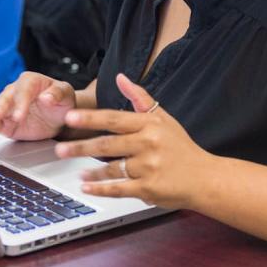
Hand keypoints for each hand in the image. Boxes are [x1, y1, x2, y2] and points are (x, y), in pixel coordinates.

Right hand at [0, 71, 75, 140]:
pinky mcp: (4, 121)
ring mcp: (8, 107)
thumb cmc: (61, 101)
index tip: (19, 116)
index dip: (19, 103)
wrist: (58, 117)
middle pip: (4, 99)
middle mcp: (15, 92)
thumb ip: (57, 94)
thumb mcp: (65, 95)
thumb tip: (46, 97)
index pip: (22, 90)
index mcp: (30, 81)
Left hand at [54, 73, 214, 208]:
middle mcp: (148, 144)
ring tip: (75, 171)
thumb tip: (121, 77)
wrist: (206, 178)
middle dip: (81, 147)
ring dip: (90, 171)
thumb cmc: (181, 147)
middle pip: (107, 144)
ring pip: (111, 168)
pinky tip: (87, 187)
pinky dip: (101, 188)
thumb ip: (139, 98)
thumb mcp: (163, 118)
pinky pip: (119, 188)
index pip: (114, 119)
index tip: (70, 118)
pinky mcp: (149, 189)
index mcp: (149, 125)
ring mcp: (149, 167)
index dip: (90, 118)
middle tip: (60, 148)